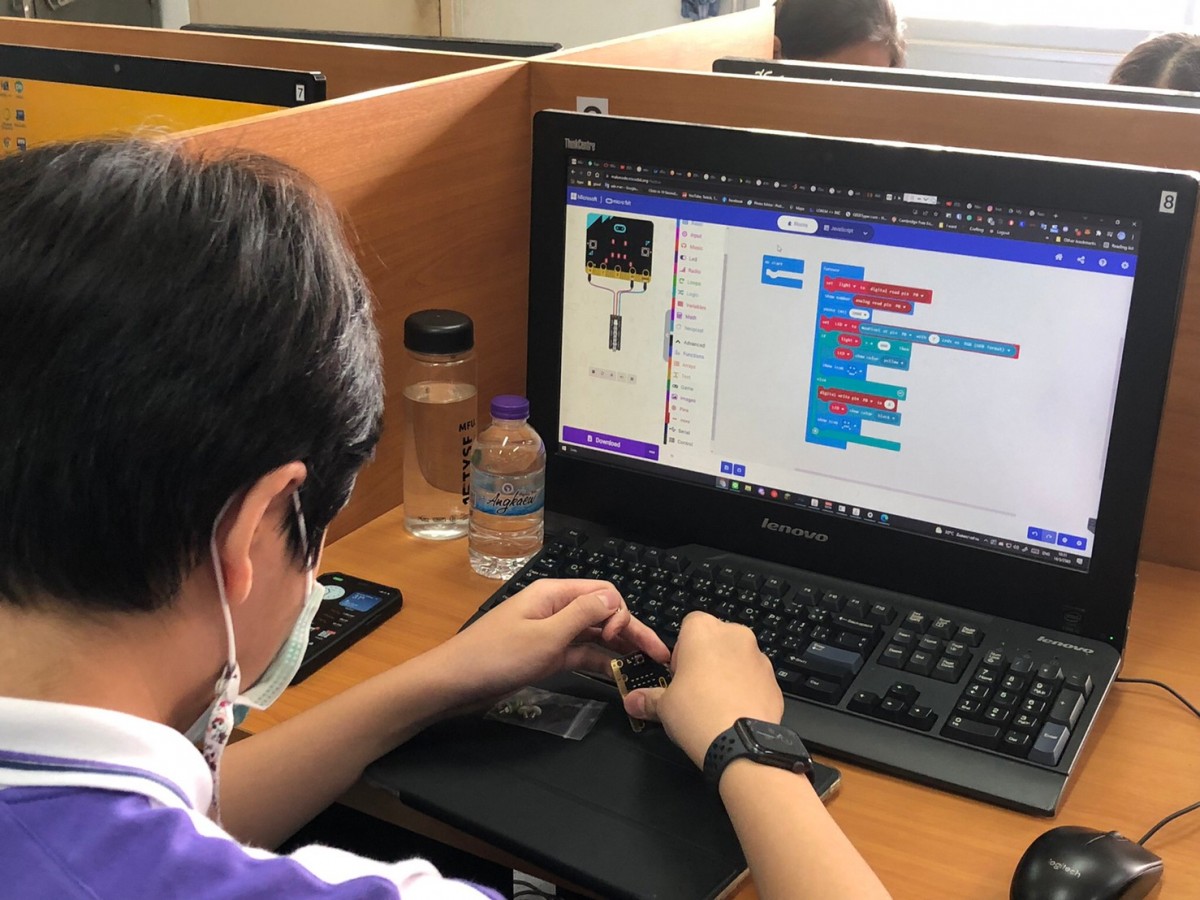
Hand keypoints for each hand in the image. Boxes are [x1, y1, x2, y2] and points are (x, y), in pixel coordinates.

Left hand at [432, 579, 669, 707]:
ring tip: (646, 668)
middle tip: (659, 657)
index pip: (604, 593)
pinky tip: (619, 675)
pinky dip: (600, 662)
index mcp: (554, 594)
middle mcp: (555, 609)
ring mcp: (551, 633)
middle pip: (604, 614)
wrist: (453, 684)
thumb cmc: (494, 657)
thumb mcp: (544, 636)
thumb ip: (583, 616)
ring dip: (620, 648)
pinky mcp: (545, 656)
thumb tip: (616, 599)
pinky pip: (581, 654)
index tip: (625, 640)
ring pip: (595, 635)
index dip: (622, 614)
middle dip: (632, 632)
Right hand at [623, 611, 782, 767]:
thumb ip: (648, 699)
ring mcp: (759, 657)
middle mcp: (734, 636)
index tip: (677, 674)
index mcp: (703, 630)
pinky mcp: (774, 680)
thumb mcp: (664, 706)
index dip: (681, 651)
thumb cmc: (699, 713)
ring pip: (737, 659)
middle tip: (693, 690)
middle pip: (715, 640)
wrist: (741, 743)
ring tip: (713, 706)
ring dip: (727, 675)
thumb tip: (634, 701)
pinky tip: (733, 714)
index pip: (689, 626)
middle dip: (705, 661)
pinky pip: (755, 680)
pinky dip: (745, 692)